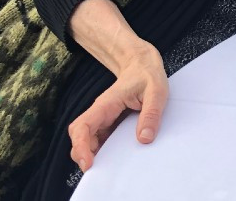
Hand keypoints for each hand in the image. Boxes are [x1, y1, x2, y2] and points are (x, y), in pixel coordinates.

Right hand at [68, 42, 167, 172]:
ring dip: (93, 154)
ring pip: (87, 140)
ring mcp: (103, 118)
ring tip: (108, 168)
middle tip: (98, 171)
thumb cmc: (147, 75)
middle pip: (79, 137)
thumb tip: (144, 139)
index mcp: (106, 104)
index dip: (80, 146)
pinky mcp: (109, 123)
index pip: (82, 126)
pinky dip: (102, 151)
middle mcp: (100, 112)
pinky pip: (99, 139)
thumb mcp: (156, 91)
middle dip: (82, 155)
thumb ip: (151, 114)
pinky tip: (114, 158)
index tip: (88, 162)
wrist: (141, 64)